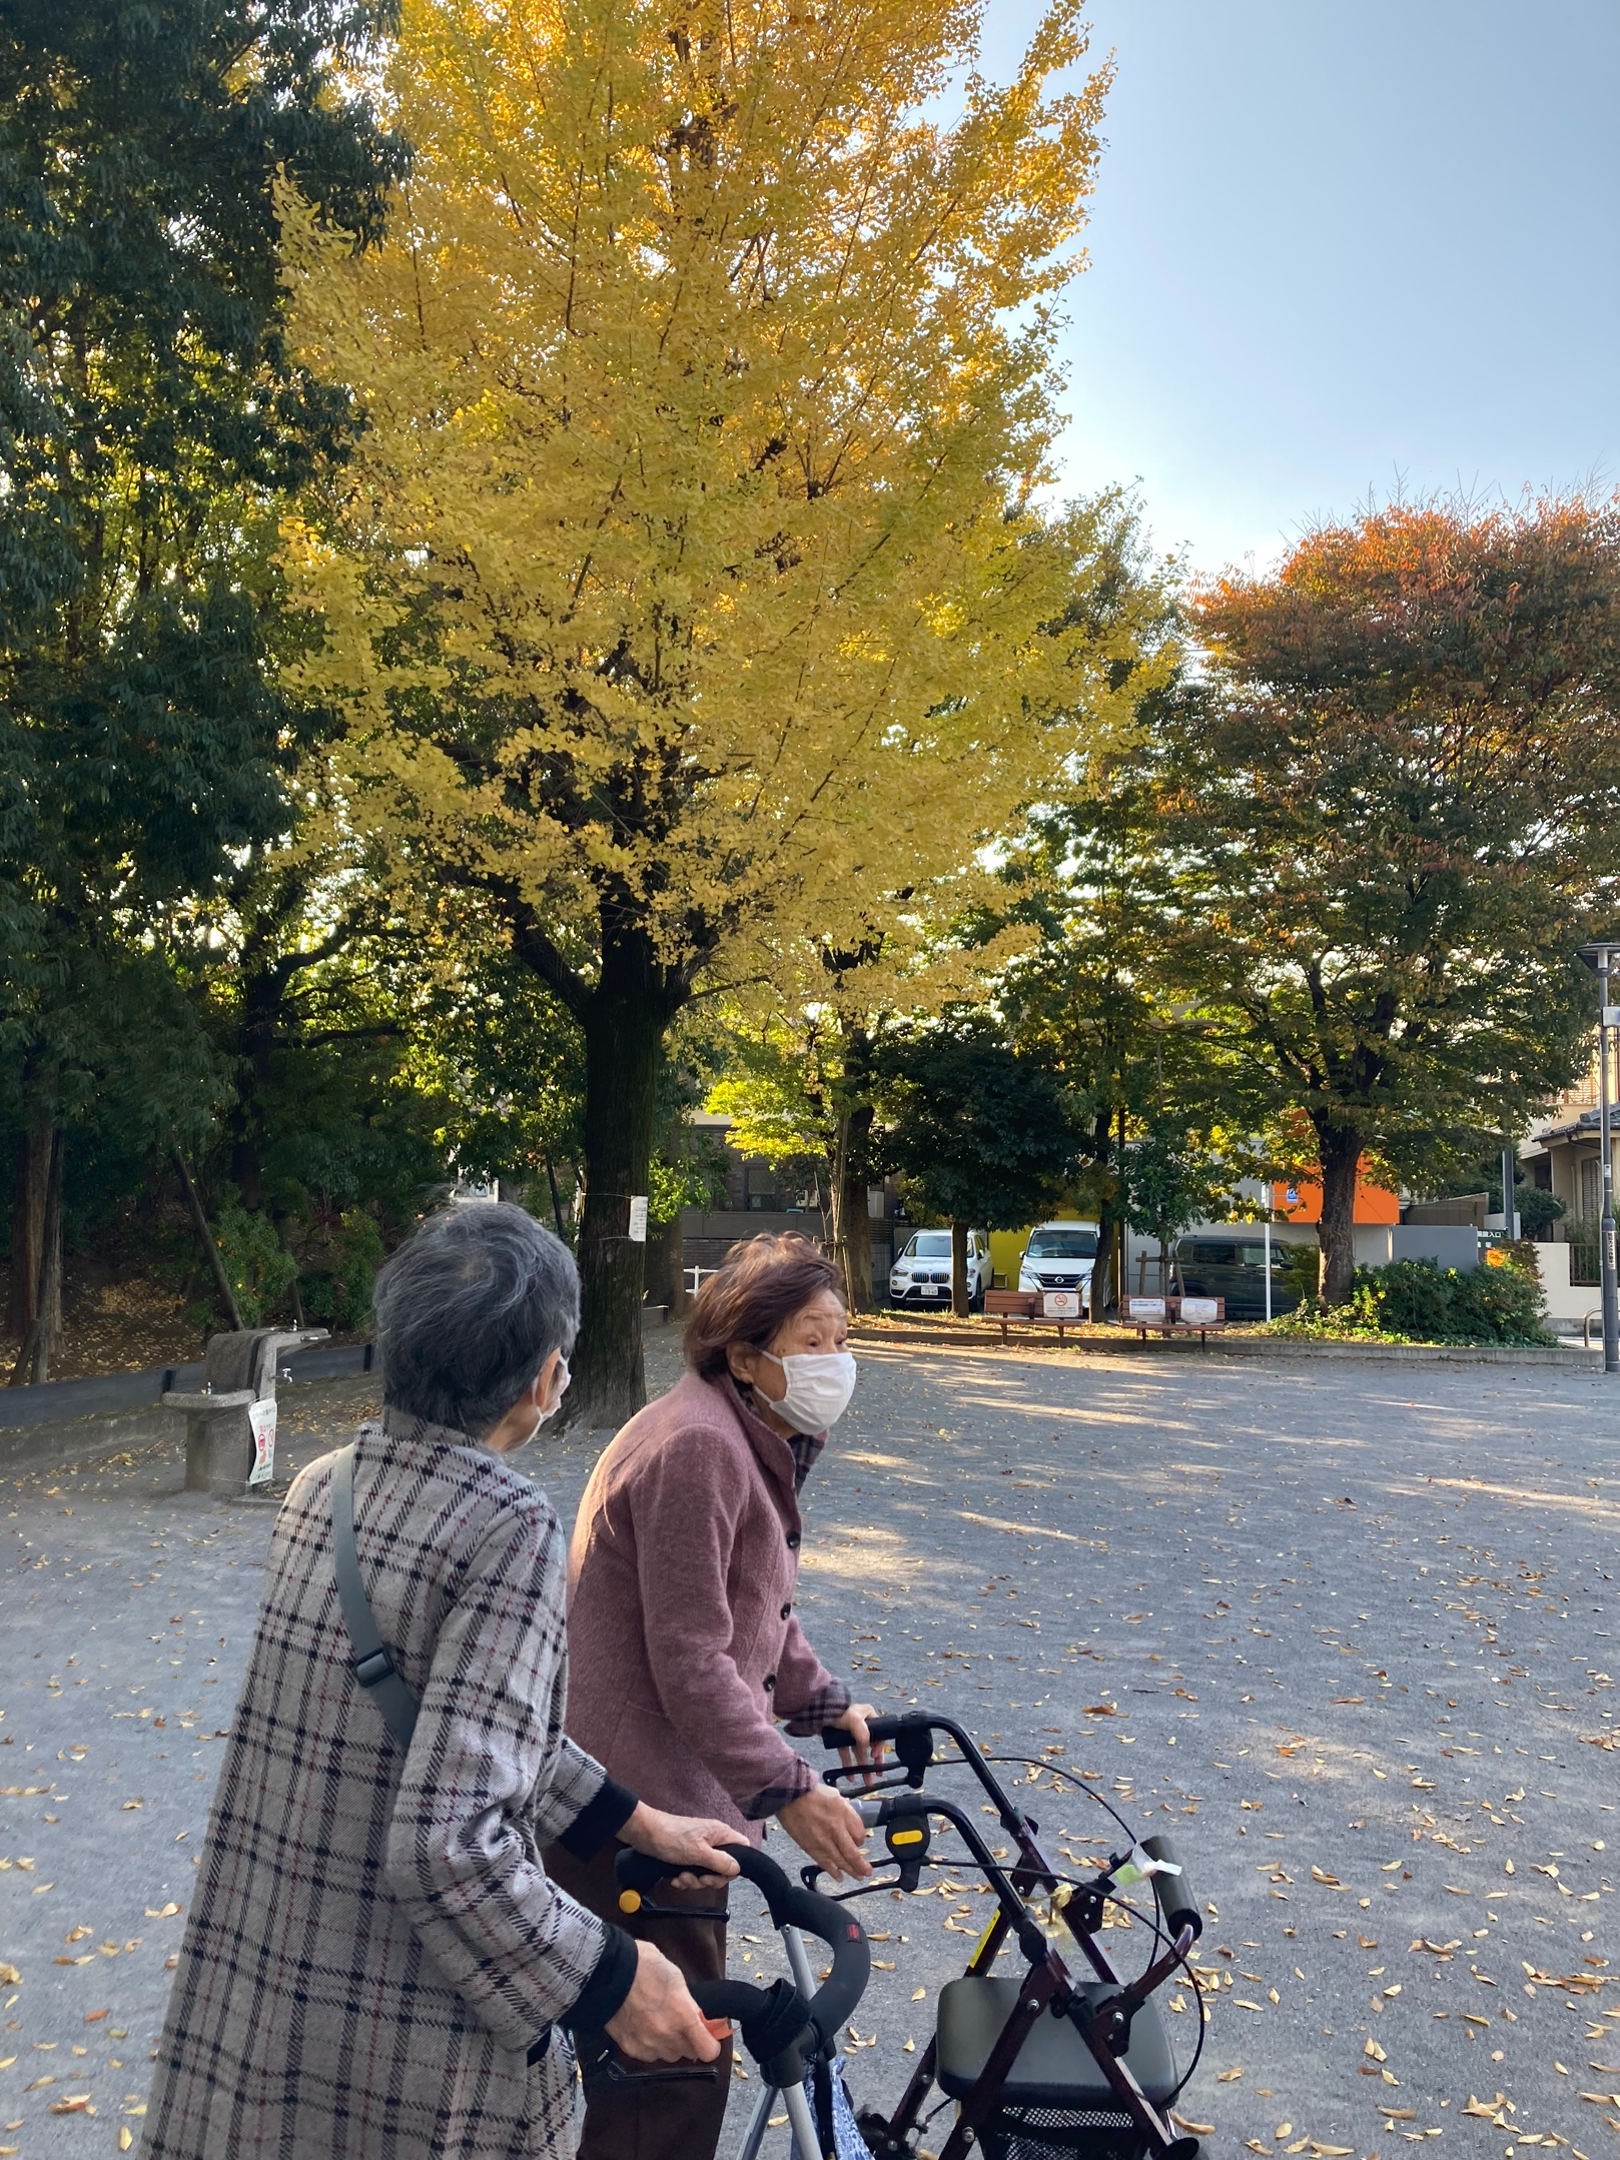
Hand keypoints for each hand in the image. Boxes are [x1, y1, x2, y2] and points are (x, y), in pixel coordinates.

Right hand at [604, 1939, 719, 2063]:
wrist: (608, 1972)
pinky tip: (644, 2027)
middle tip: (681, 2023)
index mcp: (683, 2015)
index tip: (708, 2036)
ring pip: (669, 2055)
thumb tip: (697, 2017)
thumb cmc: (643, 1965)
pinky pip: (649, 2056)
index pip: (708, 2050)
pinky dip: (650, 2046)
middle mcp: (667, 2036)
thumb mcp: (676, 1976)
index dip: (711, 2044)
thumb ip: (689, 2002)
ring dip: (670, 2044)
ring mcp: (648, 2045)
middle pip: (689, 2053)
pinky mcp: (630, 2048)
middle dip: (689, 2040)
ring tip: (659, 2023)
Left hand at [618, 1801, 740, 1889]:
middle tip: (699, 1879)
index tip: (720, 1875)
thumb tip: (737, 1868)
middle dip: (709, 1879)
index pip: (742, 1849)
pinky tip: (675, 1878)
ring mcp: (699, 1849)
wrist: (644, 1834)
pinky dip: (684, 1879)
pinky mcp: (686, 1856)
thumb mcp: (698, 1853)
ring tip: (681, 1877)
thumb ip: (720, 1861)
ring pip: (706, 1873)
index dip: (735, 1866)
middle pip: (723, 1867)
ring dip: (694, 1881)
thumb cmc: (670, 1837)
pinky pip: (693, 1873)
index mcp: (720, 1834)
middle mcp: (712, 1841)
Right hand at [777, 1782, 870, 1882]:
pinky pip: (825, 1863)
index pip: (860, 1834)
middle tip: (867, 1872)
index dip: (861, 1840)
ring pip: (841, 1862)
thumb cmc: (811, 1793)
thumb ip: (846, 1811)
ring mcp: (823, 1841)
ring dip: (851, 1871)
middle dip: (862, 1865)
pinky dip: (833, 1872)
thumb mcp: (836, 1795)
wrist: (790, 1796)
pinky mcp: (811, 1848)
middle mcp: (835, 1829)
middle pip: (853, 1853)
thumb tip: (850, 1823)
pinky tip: (839, 1877)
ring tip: (858, 1877)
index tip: (859, 1842)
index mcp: (843, 1813)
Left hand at [830, 1701, 884, 1786]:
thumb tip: (867, 1749)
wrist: (819, 1712)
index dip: (879, 1747)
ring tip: (867, 1781)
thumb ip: (864, 1735)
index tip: (875, 1756)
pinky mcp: (841, 1740)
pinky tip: (851, 1776)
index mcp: (869, 1716)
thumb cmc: (839, 1712)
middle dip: (874, 1761)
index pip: (879, 1735)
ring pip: (859, 1753)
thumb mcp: (855, 1720)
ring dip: (863, 1767)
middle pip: (871, 1746)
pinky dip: (849, 1765)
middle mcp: (862, 1725)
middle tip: (878, 1773)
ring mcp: (851, 1733)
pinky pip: (847, 1755)